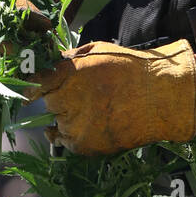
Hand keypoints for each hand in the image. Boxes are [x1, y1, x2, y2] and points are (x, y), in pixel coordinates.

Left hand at [35, 39, 195, 155]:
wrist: (160, 97)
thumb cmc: (131, 68)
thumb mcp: (98, 50)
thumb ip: (71, 58)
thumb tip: (52, 64)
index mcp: (67, 74)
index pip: (35, 83)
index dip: (34, 86)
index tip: (36, 89)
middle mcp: (66, 100)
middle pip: (49, 103)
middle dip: (59, 99)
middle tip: (79, 96)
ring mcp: (74, 125)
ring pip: (57, 123)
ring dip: (67, 118)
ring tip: (91, 111)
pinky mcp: (84, 145)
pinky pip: (67, 142)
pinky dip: (73, 135)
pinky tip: (87, 125)